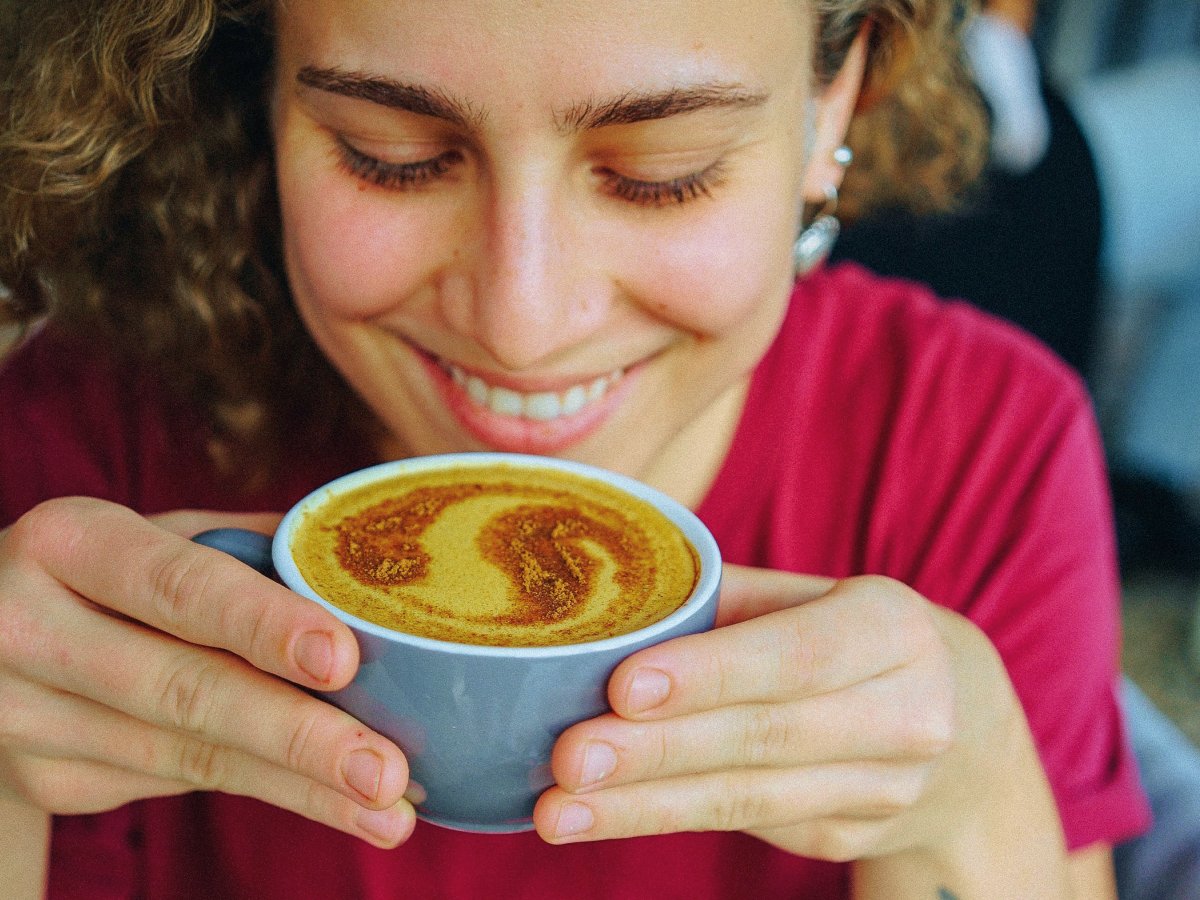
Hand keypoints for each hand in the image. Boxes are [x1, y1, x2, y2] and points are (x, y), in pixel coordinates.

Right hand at [0, 497, 414, 847]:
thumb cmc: (106, 571)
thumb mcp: (157, 535)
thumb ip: (247, 548)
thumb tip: (364, 570)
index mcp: (70, 542)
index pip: (178, 587)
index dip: (262, 624)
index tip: (342, 661)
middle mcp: (27, 630)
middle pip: (183, 691)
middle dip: (298, 737)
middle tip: (385, 771)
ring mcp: (26, 718)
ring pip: (186, 758)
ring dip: (298, 789)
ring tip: (385, 809)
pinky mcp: (45, 779)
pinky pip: (176, 783)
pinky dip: (262, 788)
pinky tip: (327, 798)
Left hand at [534, 564, 1021, 861]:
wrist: (965, 726)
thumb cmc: (853, 637)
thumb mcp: (813, 596)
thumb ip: (725, 600)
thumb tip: (606, 603)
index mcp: (892, 628)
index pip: (796, 655)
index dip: (710, 674)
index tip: (623, 687)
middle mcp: (905, 715)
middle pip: (765, 737)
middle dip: (657, 753)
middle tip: (566, 758)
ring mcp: (883, 789)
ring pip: (748, 799)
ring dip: (643, 807)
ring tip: (558, 810)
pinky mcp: (846, 835)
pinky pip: (744, 824)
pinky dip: (664, 817)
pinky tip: (599, 814)